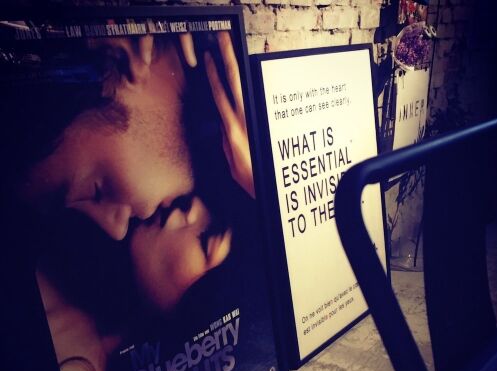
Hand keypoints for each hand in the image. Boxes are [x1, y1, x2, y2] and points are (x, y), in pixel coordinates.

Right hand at [204, 32, 254, 197]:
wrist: (272, 188)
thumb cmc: (251, 179)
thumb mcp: (231, 164)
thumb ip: (226, 142)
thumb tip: (222, 124)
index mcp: (231, 131)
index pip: (219, 96)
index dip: (213, 75)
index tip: (208, 58)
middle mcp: (244, 120)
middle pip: (234, 83)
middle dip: (227, 59)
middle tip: (223, 39)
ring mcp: (257, 119)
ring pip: (248, 86)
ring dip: (242, 65)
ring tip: (237, 48)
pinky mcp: (266, 123)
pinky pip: (262, 97)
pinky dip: (262, 80)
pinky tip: (262, 66)